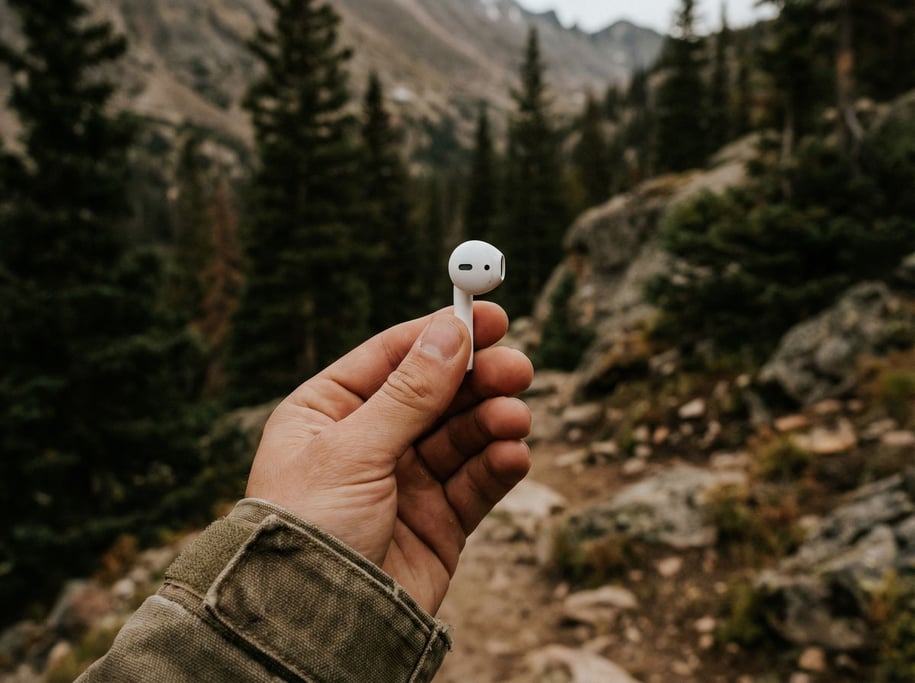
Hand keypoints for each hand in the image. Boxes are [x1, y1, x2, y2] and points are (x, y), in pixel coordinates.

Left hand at [245, 303, 532, 613]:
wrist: (312, 627)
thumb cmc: (308, 528)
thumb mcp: (353, 449)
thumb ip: (410, 392)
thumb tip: (451, 330)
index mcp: (329, 410)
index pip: (393, 356)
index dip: (442, 333)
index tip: (490, 315)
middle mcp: (368, 441)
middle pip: (437, 392)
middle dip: (479, 378)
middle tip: (517, 367)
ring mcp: (405, 481)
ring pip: (462, 435)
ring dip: (493, 420)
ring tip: (514, 418)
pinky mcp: (438, 522)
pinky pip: (475, 482)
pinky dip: (498, 464)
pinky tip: (512, 454)